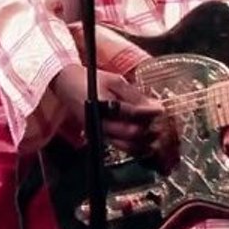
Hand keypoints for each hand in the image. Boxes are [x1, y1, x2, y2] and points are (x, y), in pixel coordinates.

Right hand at [50, 63, 177, 170]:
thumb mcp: (113, 80)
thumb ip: (134, 95)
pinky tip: (146, 141)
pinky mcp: (99, 138)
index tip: (161, 109)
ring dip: (145, 142)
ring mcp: (99, 133)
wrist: (67, 86)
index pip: (131, 113)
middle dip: (150, 128)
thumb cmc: (91, 80)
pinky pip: (121, 148)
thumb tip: (155, 107)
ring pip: (127, 146)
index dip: (149, 112)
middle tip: (162, 122)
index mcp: (102, 104)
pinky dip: (136, 147)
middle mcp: (99, 122)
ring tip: (156, 133)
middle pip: (131, 132)